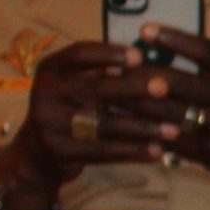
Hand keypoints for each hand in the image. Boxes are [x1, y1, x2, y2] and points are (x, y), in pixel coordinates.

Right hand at [0, 40, 157, 209]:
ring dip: (143, 127)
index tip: (140, 56)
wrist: (36, 156)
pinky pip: (104, 151)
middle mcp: (44, 93)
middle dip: (133, 88)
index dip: (110, 53)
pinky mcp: (60, 151)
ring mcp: (50, 123)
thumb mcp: (74, 87)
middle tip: (165, 87)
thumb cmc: (68, 112)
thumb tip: (144, 61)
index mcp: (49, 70)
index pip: (80, 54)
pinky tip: (158, 151)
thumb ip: (100, 74)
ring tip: (174, 130)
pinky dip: (133, 151)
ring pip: (104, 124)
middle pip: (95, 88)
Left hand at [91, 25, 209, 178]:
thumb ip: (207, 52)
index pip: (203, 50)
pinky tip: (125, 122)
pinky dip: (146, 129)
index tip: (144, 30)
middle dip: (143, 75)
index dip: (173, 39)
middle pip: (179, 82)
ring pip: (169, 113)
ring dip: (136, 104)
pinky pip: (171, 138)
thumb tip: (161, 38)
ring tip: (110, 93)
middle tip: (114, 67)